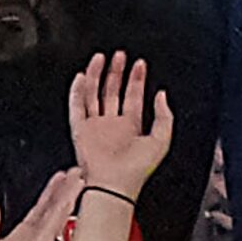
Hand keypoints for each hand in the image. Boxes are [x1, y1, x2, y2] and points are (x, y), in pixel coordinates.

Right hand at [67, 52, 174, 197]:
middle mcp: (112, 125)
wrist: (114, 185)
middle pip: (113, 91)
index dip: (137, 79)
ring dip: (97, 75)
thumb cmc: (136, 170)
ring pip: (94, 94)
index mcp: (131, 128)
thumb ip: (165, 117)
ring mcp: (96, 127)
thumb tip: (162, 95)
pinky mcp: (80, 131)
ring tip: (101, 58)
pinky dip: (76, 91)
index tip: (140, 64)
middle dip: (117, 72)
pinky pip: (76, 106)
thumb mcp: (162, 141)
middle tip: (120, 55)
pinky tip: (81, 77)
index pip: (133, 97)